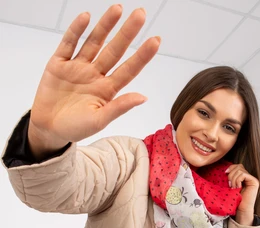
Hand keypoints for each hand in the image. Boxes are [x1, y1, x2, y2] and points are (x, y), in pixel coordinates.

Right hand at [29, 5, 159, 146]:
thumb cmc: (75, 128)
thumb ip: (118, 107)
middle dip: (127, 33)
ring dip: (105, 26)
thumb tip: (143, 97)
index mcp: (107, 89)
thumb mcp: (98, 121)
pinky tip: (86, 18)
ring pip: (94, 43)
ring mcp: (78, 67)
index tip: (156, 41)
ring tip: (118, 9)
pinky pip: (69, 44)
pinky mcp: (59, 64)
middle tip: (141, 14)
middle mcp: (95, 74)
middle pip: (114, 50)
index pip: (128, 70)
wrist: (48, 128)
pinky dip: (76, 31)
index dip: (141, 56)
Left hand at [225, 164, 258, 225]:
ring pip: (240, 170)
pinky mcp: (254, 182)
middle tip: (229, 185)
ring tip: (233, 188)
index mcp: (243, 177)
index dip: (230, 168)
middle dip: (231, 175)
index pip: (237, 166)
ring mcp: (252, 179)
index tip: (225, 174)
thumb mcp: (230, 185)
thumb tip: (226, 170)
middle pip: (238, 166)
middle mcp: (249, 176)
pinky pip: (243, 174)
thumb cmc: (234, 199)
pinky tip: (237, 187)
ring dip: (233, 179)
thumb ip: (230, 177)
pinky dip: (237, 180)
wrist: (240, 209)